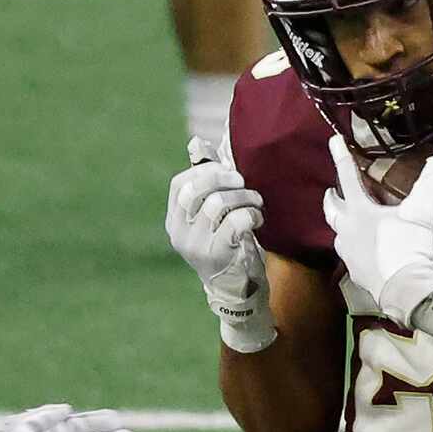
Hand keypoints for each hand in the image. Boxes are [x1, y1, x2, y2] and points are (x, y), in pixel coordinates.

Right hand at [167, 142, 272, 352]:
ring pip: (217, 203)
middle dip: (225, 180)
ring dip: (243, 197)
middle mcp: (179, 233)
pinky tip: (257, 218)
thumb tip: (196, 143)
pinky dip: (250, 214)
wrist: (238, 288)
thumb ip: (206, 180)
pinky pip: (234, 222)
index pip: (180, 184)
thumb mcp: (214, 213)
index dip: (205, 170)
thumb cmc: (228, 244)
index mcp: (175, 220)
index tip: (229, 171)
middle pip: (196, 190)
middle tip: (245, 184)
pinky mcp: (217, 255)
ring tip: (256, 201)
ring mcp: (196, 246)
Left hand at [321, 137, 432, 343]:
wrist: (405, 291)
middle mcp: (347, 231)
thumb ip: (430, 185)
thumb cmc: (408, 249)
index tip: (333, 140)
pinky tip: (362, 249)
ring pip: (338, 234)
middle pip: (331, 210)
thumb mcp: (421, 214)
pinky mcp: (356, 273)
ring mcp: (349, 254)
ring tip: (348, 220)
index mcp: (359, 212)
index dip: (341, 157)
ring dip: (341, 224)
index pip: (348, 178)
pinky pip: (350, 256)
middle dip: (332, 198)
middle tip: (332, 191)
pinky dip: (353, 247)